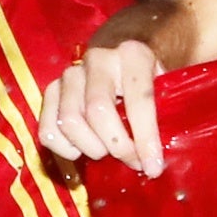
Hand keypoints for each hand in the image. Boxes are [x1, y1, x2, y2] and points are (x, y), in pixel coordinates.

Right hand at [37, 35, 168, 175]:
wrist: (120, 49)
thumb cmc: (149, 74)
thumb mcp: (167, 83)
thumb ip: (167, 112)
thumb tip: (161, 156)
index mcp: (133, 54)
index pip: (139, 100)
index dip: (146, 138)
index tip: (153, 167)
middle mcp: (97, 60)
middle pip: (98, 112)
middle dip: (117, 146)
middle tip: (133, 161)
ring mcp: (70, 74)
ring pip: (69, 122)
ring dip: (91, 148)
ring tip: (108, 151)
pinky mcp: (51, 90)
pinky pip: (48, 130)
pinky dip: (65, 149)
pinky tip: (83, 150)